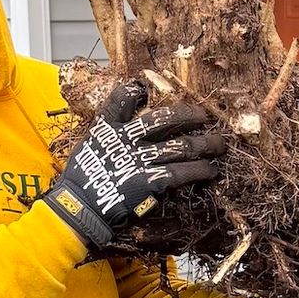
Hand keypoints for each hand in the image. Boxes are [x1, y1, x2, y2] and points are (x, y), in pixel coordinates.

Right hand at [43, 81, 226, 255]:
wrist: (79, 209)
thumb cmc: (80, 182)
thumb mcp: (86, 148)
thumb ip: (104, 136)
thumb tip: (123, 131)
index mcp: (107, 127)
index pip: (122, 98)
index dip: (137, 91)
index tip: (149, 87)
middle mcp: (126, 138)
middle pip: (165, 119)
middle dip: (190, 115)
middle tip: (206, 117)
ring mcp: (140, 158)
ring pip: (181, 146)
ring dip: (204, 145)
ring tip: (219, 145)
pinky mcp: (151, 180)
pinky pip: (183, 172)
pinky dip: (200, 170)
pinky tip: (211, 170)